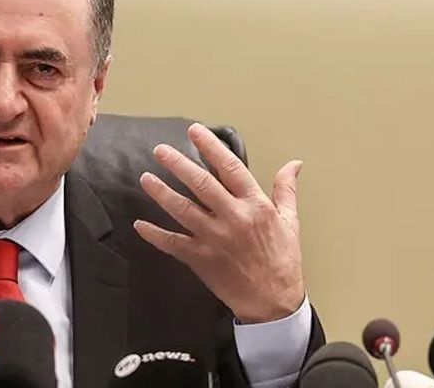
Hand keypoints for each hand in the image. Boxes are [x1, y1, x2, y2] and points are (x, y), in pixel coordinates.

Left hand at [133, 123, 304, 323]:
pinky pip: (173, 244)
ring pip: (183, 210)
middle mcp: (233, 218)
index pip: (230, 168)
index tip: (195, 131)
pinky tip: (140, 224)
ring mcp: (215, 239)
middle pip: (201, 184)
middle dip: (179, 164)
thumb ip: (286, 189)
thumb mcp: (290, 221)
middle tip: (160, 150)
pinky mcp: (201, 259)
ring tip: (145, 178)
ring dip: (162, 193)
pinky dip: (155, 234)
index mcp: (255, 206)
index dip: (211, 147)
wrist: (274, 302)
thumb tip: (294, 164)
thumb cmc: (283, 260)